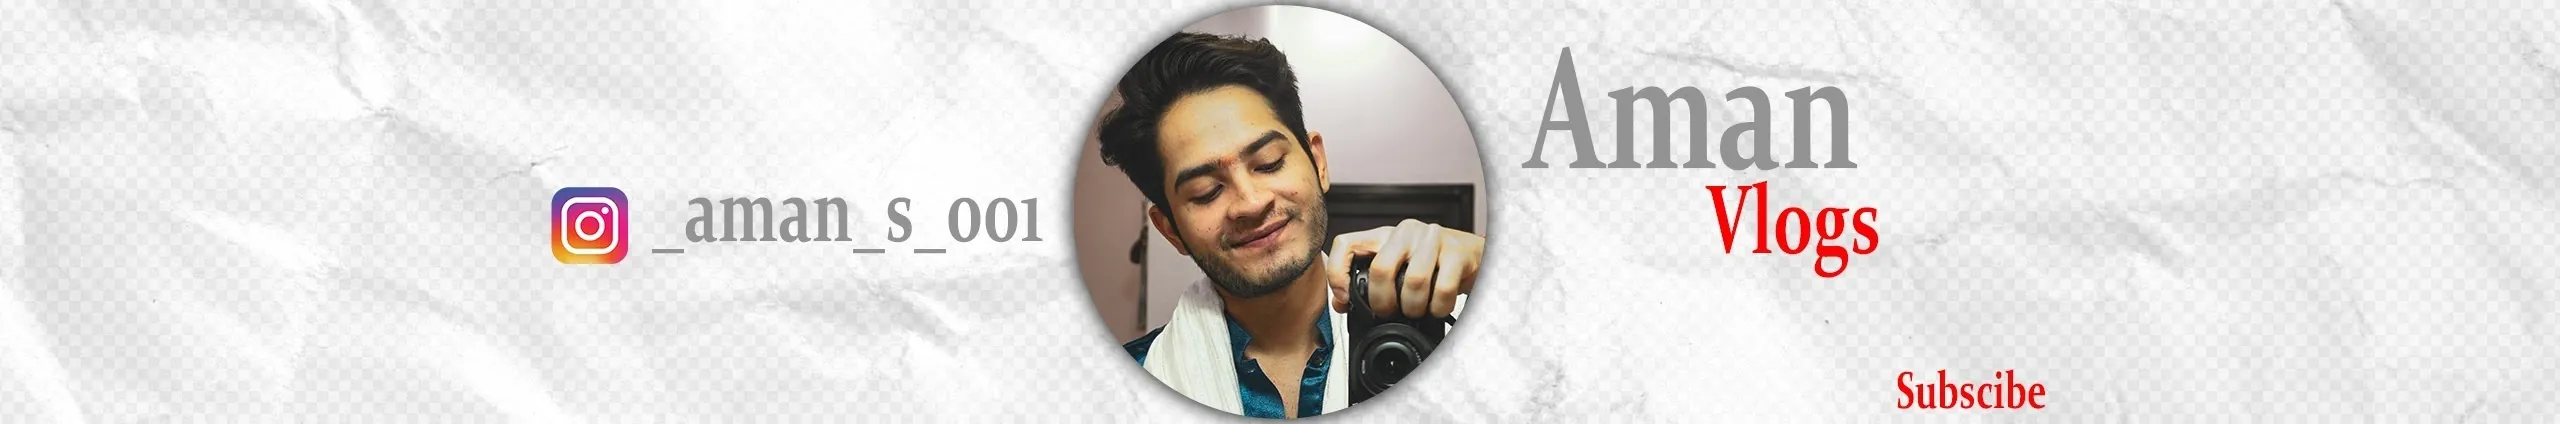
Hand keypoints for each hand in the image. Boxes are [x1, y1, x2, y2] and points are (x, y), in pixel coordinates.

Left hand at [1327, 219, 1483, 317]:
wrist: (1474, 256)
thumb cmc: (1432, 264)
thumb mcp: (1398, 269)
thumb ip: (1369, 283)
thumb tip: (1342, 303)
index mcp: (1384, 236)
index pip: (1346, 244)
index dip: (1338, 273)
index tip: (1345, 298)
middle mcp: (1405, 232)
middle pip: (1380, 268)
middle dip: (1382, 301)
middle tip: (1388, 313)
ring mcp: (1433, 239)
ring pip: (1414, 281)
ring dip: (1412, 307)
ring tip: (1415, 311)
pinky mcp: (1457, 252)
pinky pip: (1442, 288)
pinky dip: (1437, 307)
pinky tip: (1436, 308)